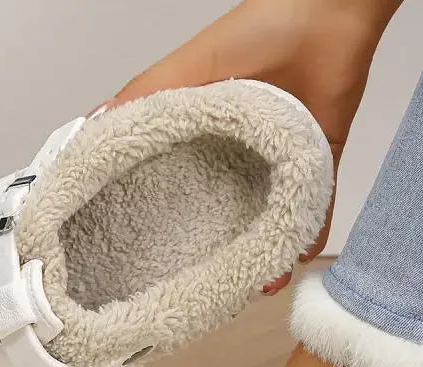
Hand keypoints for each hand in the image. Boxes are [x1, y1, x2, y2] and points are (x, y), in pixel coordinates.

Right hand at [99, 0, 401, 292]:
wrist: (329, 13)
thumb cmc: (257, 29)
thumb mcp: (189, 67)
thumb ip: (146, 98)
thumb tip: (92, 125)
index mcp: (209, 135)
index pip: (184, 183)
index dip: (169, 215)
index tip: (153, 251)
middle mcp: (244, 154)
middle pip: (228, 209)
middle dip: (219, 245)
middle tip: (204, 281)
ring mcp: (283, 160)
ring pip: (271, 217)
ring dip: (263, 250)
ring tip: (251, 283)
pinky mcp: (322, 160)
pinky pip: (317, 207)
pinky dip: (309, 234)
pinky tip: (294, 264)